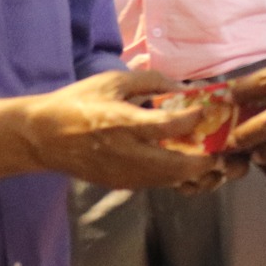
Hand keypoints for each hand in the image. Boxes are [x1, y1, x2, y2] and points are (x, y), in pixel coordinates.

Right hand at [23, 70, 230, 189]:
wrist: (44, 137)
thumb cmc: (77, 103)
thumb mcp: (112, 81)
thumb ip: (149, 81)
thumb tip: (181, 86)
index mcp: (122, 123)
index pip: (167, 126)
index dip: (192, 119)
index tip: (204, 111)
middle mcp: (127, 153)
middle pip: (177, 166)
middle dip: (205, 162)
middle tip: (221, 150)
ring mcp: (124, 173)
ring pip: (170, 181)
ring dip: (194, 174)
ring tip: (210, 160)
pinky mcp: (121, 184)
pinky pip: (156, 184)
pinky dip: (175, 177)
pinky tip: (184, 164)